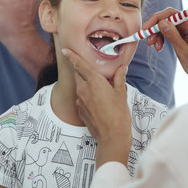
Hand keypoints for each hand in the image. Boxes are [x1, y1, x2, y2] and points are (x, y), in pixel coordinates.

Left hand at [62, 48, 131, 167]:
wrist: (112, 137)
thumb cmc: (119, 115)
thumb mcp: (121, 93)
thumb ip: (119, 78)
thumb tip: (122, 68)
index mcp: (94, 81)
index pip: (80, 64)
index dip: (72, 56)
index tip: (65, 50)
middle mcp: (84, 89)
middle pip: (79, 75)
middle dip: (85, 72)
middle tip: (96, 75)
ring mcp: (80, 100)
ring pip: (81, 87)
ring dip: (87, 86)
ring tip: (102, 92)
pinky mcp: (79, 110)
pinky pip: (81, 98)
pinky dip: (87, 97)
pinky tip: (99, 103)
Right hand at [145, 8, 187, 87]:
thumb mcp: (184, 52)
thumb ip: (173, 36)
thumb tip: (161, 22)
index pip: (170, 14)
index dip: (156, 19)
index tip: (146, 29)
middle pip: (168, 19)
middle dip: (155, 28)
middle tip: (149, 41)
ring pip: (168, 26)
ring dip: (158, 35)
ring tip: (155, 47)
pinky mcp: (186, 36)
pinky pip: (171, 32)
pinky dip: (163, 38)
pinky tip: (160, 47)